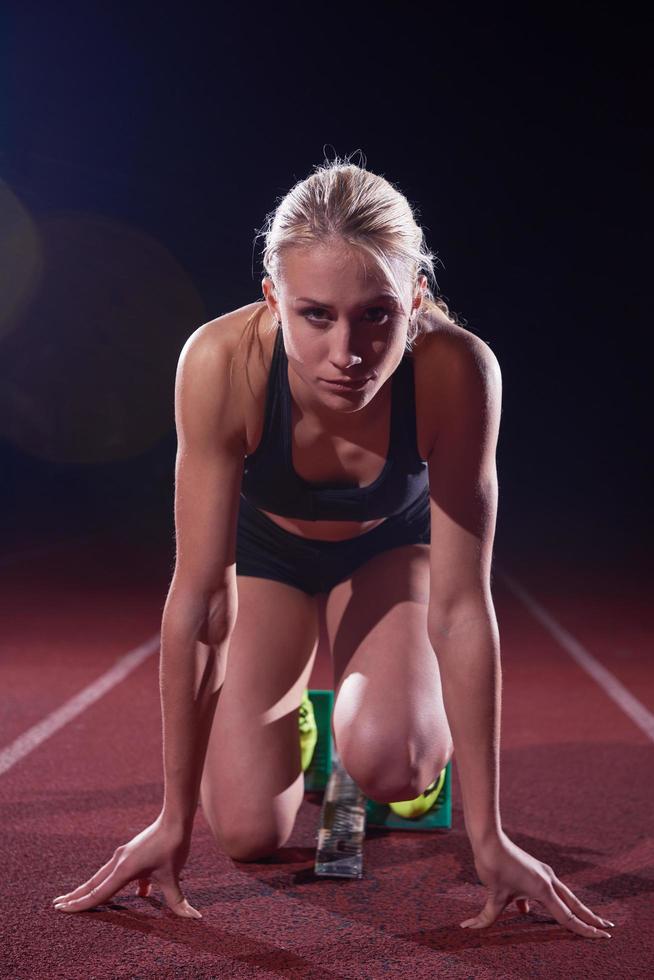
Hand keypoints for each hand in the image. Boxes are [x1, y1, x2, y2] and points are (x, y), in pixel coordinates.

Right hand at [51, 813, 200, 917]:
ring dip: (93, 889)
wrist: (175, 819)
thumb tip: (193, 917)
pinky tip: (140, 893)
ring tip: (80, 898)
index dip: (80, 904)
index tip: (61, 909)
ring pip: (104, 877)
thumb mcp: (173, 876)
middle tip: (57, 904)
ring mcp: (125, 856)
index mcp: (124, 870)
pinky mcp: (133, 853)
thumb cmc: (172, 846)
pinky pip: (121, 873)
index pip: (98, 893)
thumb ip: (178, 901)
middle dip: (76, 895)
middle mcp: (119, 862)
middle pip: (93, 883)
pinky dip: (120, 883)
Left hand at [461, 830, 613, 938]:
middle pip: (574, 905)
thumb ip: (486, 917)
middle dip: (591, 918)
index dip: (585, 930)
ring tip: (586, 919)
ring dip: (575, 909)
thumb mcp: (493, 895)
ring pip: (564, 896)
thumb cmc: (493, 865)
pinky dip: (546, 901)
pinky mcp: (534, 870)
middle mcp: (548, 880)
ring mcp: (542, 873)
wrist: (488, 838)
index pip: (568, 917)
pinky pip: (546, 890)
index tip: (602, 937)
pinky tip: (524, 909)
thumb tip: (468, 928)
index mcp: (543, 889)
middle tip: (608, 929)